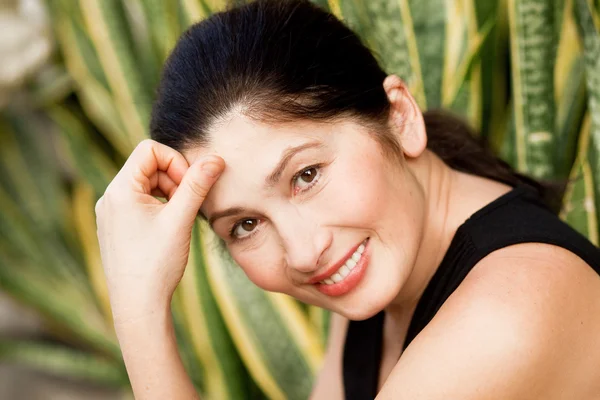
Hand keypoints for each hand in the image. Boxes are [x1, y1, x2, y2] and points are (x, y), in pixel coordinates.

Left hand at [95, 139, 223, 326]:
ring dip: (169, 192)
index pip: (149, 149)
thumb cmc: (157, 264)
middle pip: (148, 166)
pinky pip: (140, 202)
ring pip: (146, 184)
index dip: (175, 161)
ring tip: (180, 217)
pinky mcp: (116, 227)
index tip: (190, 186)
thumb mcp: (180, 219)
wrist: (138, 306)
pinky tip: (170, 227)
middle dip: (174, 178)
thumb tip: (215, 159)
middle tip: (188, 205)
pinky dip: (160, 206)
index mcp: (120, 190)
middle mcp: (110, 197)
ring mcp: (111, 213)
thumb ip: (197, 185)